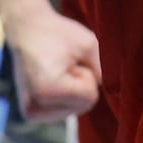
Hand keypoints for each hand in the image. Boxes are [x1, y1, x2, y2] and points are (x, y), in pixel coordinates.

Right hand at [10, 6, 102, 122]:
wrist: (27, 28)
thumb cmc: (58, 33)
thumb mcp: (88, 44)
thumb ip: (104, 69)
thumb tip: (115, 92)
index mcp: (48, 91)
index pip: (90, 97)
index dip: (88, 75)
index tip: (73, 59)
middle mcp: (35, 108)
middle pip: (81, 107)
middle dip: (80, 84)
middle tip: (65, 63)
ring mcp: (30, 113)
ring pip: (73, 111)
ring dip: (72, 90)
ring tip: (57, 69)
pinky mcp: (29, 113)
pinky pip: (61, 111)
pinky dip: (63, 96)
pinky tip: (52, 78)